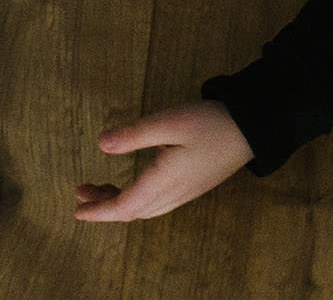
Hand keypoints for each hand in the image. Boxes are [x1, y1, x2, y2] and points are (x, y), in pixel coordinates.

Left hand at [74, 100, 253, 221]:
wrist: (255, 127)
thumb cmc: (214, 123)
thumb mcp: (172, 121)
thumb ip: (135, 133)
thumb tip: (101, 143)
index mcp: (164, 182)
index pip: (124, 206)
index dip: (98, 210)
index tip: (77, 210)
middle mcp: (174, 193)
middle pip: (132, 212)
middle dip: (104, 206)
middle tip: (83, 192)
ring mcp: (187, 191)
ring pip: (146, 209)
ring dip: (121, 203)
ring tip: (103, 188)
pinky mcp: (195, 185)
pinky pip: (159, 203)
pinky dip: (139, 199)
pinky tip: (138, 184)